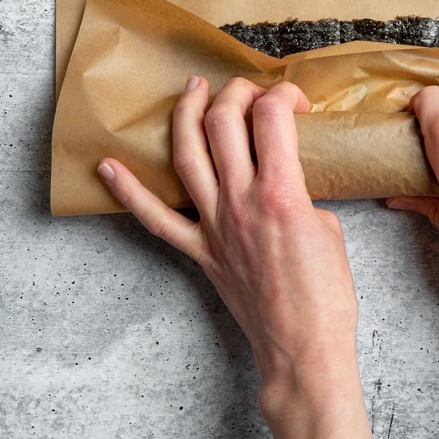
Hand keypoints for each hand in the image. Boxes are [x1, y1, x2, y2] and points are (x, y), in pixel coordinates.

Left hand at [98, 76, 379, 438]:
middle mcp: (242, 200)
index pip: (272, 117)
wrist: (303, 348)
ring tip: (193, 90)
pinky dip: (128, 191)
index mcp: (283, 192)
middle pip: (224, 123)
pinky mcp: (200, 251)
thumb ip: (303, 195)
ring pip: (187, 154)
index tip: (295, 102)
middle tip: (248, 92)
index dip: (284, 95)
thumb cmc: (328, 296)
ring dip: (186, 114)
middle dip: (236, 93)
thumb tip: (285, 183)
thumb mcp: (330, 229)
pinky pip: (155, 218)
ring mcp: (215, 225)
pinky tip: (108, 167)